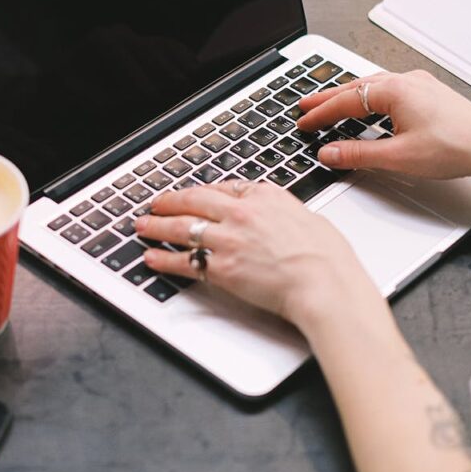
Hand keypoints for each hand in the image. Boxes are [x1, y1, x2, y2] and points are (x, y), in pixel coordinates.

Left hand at [134, 181, 385, 331]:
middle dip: (170, 201)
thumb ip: (285, 215)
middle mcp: (242, 213)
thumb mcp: (309, 218)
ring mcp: (229, 239)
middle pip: (194, 200)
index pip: (224, 188)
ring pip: (182, 227)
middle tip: (155, 203)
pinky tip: (153, 257)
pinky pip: (184, 261)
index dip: (202, 192)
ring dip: (157, 226)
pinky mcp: (221, 267)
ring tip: (143, 226)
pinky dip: (164, 259)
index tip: (192, 194)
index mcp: (265, 196)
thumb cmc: (327, 257)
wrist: (324, 283)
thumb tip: (281, 220)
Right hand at [297, 70, 470, 185]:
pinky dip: (369, 98)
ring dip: (348, 97)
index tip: (303, 122)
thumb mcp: (398, 156)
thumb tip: (330, 153)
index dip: (321, 113)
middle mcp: (406, 81)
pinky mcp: (429, 95)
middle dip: (328, 98)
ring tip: (330, 105)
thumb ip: (358, 154)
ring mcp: (420, 86)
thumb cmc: (456, 147)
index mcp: (395, 90)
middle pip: (356, 87)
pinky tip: (368, 108)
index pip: (346, 101)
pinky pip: (389, 90)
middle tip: (306, 105)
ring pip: (373, 87)